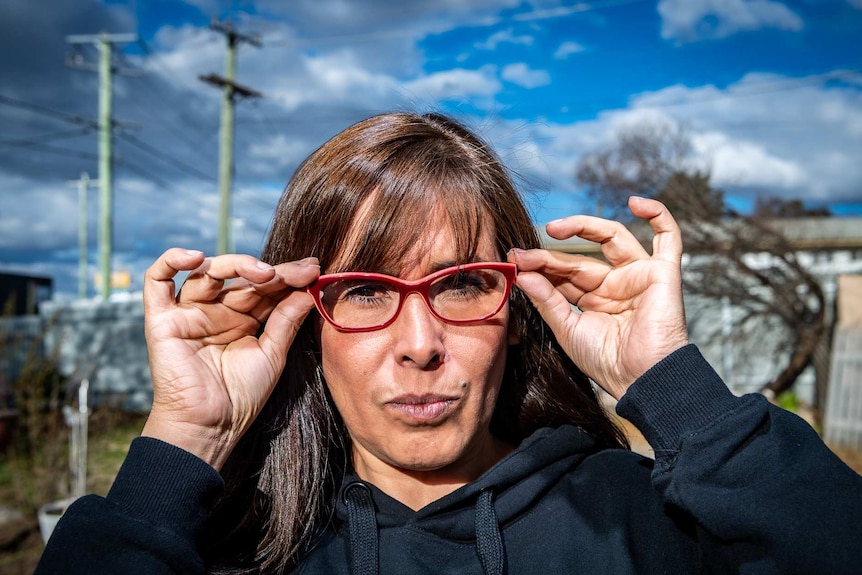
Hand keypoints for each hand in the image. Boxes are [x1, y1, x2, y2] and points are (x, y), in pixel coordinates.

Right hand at [140, 248, 319, 469]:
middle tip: (294, 273)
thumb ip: (287, 320)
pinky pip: (156, 280)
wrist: (211, 426)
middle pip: (240, 277)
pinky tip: (195, 257)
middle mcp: (216, 311)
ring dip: (235, 265)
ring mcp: (189, 312)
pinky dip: (171, 261)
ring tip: (263, 273)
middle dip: (270, 271)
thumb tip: (309, 287)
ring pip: (207, 272)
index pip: (264, 287)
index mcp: (242, 319)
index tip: (313, 269)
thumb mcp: (273, 354)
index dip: (287, 276)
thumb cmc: (241, 397)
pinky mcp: (162, 318)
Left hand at [507, 197, 687, 399]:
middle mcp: (616, 284)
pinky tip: (637, 202)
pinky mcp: (664, 273)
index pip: (564, 274)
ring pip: (612, 238)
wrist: (642, 379)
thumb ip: (547, 300)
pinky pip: (669, 237)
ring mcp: (639, 276)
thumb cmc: (607, 362)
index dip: (540, 266)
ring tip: (552, 229)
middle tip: (522, 255)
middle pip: (581, 259)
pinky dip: (658, 214)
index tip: (514, 261)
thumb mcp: (568, 329)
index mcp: (594, 300)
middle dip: (550, 256)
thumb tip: (522, 273)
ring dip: (584, 226)